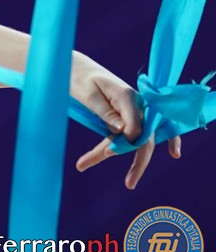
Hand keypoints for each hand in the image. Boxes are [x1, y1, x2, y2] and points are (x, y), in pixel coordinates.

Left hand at [71, 58, 181, 188]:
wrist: (77, 67)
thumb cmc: (80, 78)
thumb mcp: (88, 94)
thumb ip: (105, 112)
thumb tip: (122, 131)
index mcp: (127, 97)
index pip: (134, 126)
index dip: (124, 143)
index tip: (107, 152)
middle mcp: (137, 104)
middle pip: (144, 137)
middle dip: (138, 160)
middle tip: (129, 183)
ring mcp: (136, 110)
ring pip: (141, 139)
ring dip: (136, 160)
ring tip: (130, 183)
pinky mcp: (130, 115)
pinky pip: (142, 133)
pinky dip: (151, 145)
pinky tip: (174, 152)